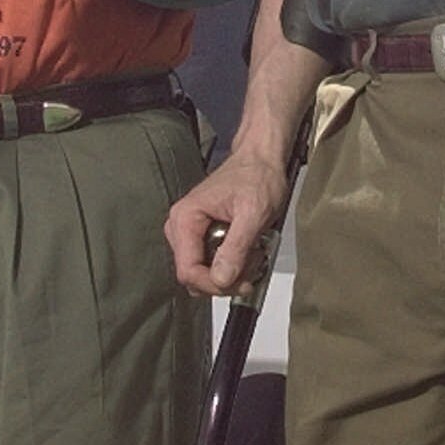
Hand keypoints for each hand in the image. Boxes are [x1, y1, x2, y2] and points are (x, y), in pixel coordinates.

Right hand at [165, 147, 292, 297]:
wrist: (262, 160)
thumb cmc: (257, 175)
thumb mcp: (253, 212)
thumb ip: (236, 247)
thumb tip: (221, 279)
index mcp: (185, 219)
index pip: (187, 271)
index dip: (213, 284)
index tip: (240, 283)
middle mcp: (181, 226)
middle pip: (194, 275)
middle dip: (226, 278)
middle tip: (253, 263)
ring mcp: (191, 233)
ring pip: (205, 272)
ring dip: (233, 271)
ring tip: (254, 251)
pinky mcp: (203, 236)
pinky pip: (213, 263)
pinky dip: (234, 263)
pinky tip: (249, 249)